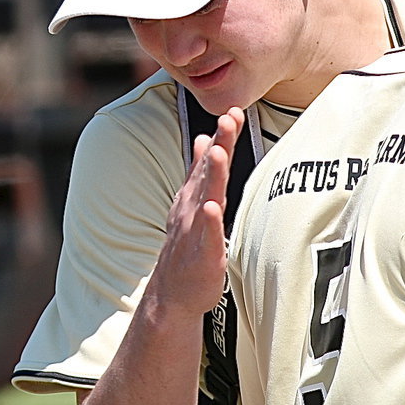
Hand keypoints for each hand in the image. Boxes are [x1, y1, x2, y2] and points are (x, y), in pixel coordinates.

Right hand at [151, 107, 244, 315]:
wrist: (172, 292)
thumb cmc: (188, 245)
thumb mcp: (194, 203)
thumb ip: (199, 172)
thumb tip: (204, 139)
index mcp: (195, 196)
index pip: (210, 161)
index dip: (222, 137)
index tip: (233, 111)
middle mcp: (194, 209)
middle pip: (209, 173)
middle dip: (219, 145)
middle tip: (228, 117)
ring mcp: (196, 231)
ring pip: (206, 199)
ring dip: (210, 175)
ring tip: (217, 151)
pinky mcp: (203, 256)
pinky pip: (207, 237)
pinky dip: (208, 222)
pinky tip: (211, 207)